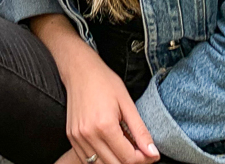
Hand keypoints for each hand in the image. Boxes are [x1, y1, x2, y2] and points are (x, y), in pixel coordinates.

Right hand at [58, 43, 159, 163]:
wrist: (79, 69)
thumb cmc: (104, 81)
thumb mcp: (127, 103)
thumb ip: (140, 131)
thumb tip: (153, 154)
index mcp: (104, 125)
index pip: (128, 158)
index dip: (143, 159)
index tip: (150, 153)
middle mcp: (88, 134)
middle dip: (131, 162)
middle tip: (140, 151)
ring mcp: (77, 137)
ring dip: (116, 161)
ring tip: (124, 146)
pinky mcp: (71, 136)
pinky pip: (88, 158)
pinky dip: (102, 158)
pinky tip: (110, 145)